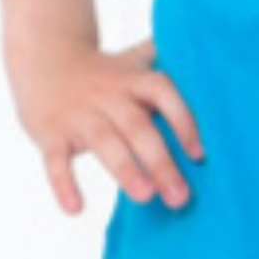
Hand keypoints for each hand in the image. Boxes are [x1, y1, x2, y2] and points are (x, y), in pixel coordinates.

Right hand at [10, 33, 205, 215]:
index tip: (201, 155)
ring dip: (125, 169)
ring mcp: (78, 115)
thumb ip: (168, 58)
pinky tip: (75, 209)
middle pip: (138, 126)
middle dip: (161, 161)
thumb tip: (215, 49)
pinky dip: (63, 184)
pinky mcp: (50, 133)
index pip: (163, 93)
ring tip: (145, 197)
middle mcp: (108, 96)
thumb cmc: (101, 72)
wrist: (43, 59)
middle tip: (180, 197)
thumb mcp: (134, 59)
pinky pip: (55, 160)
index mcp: (133, 81)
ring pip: (103, 142)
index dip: (183, 121)